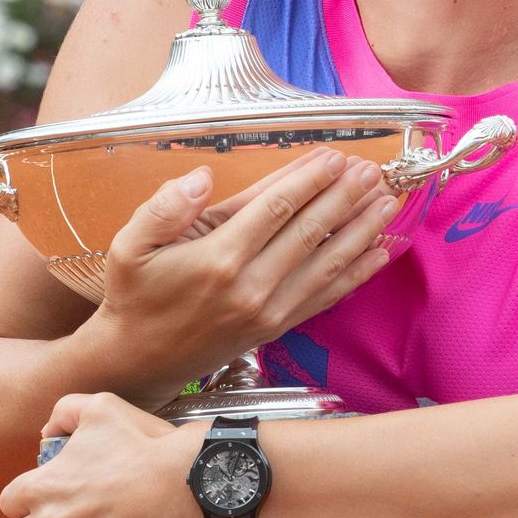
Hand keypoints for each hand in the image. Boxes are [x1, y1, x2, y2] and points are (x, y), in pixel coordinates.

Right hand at [82, 147, 399, 405]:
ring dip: (360, 230)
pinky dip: (356, 273)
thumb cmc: (134, 297)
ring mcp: (268, 311)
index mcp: (217, 259)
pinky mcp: (276, 328)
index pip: (274, 209)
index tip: (334, 156)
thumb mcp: (130, 245)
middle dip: (345, 197)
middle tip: (373, 170)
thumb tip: (201, 176)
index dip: (308, 180)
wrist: (138, 361)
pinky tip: (379, 252)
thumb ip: (164, 207)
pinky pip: (325, 296)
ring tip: (387, 201)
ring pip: (326, 263)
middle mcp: (250, 287)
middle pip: (309, 232)